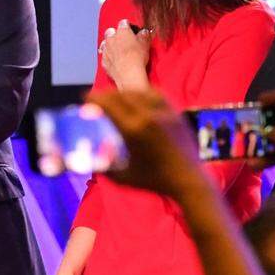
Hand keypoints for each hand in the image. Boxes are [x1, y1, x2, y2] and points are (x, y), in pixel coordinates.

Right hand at [89, 88, 205, 198]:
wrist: (188, 180)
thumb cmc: (154, 181)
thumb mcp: (122, 177)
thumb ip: (103, 167)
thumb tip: (88, 159)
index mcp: (132, 130)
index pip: (109, 105)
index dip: (95, 98)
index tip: (86, 96)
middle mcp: (148, 117)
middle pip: (122, 95)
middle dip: (107, 94)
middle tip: (98, 98)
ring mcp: (164, 113)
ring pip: (140, 92)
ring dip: (124, 92)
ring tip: (117, 97)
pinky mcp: (175, 114)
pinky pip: (157, 95)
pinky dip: (144, 93)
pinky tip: (139, 97)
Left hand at [99, 19, 150, 90]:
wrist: (129, 73)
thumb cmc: (137, 57)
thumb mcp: (145, 43)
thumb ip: (144, 35)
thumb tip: (144, 32)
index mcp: (122, 31)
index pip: (123, 23)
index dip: (128, 25)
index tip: (132, 30)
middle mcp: (111, 38)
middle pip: (111, 31)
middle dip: (116, 33)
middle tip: (124, 40)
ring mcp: (106, 50)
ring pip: (105, 43)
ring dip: (110, 44)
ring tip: (118, 50)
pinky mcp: (104, 61)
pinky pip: (105, 56)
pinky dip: (109, 57)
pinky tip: (115, 60)